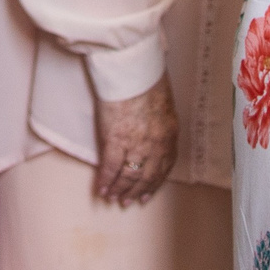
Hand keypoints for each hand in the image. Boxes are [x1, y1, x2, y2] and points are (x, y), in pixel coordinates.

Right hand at [91, 77, 178, 206]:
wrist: (132, 68)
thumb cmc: (146, 77)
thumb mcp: (162, 103)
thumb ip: (158, 121)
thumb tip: (150, 127)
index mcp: (169, 134)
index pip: (164, 167)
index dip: (154, 183)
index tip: (147, 192)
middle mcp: (156, 144)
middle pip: (146, 176)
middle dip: (136, 191)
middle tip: (128, 202)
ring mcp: (136, 144)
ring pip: (128, 175)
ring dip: (119, 190)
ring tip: (112, 198)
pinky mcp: (116, 140)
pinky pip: (111, 167)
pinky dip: (105, 180)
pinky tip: (101, 188)